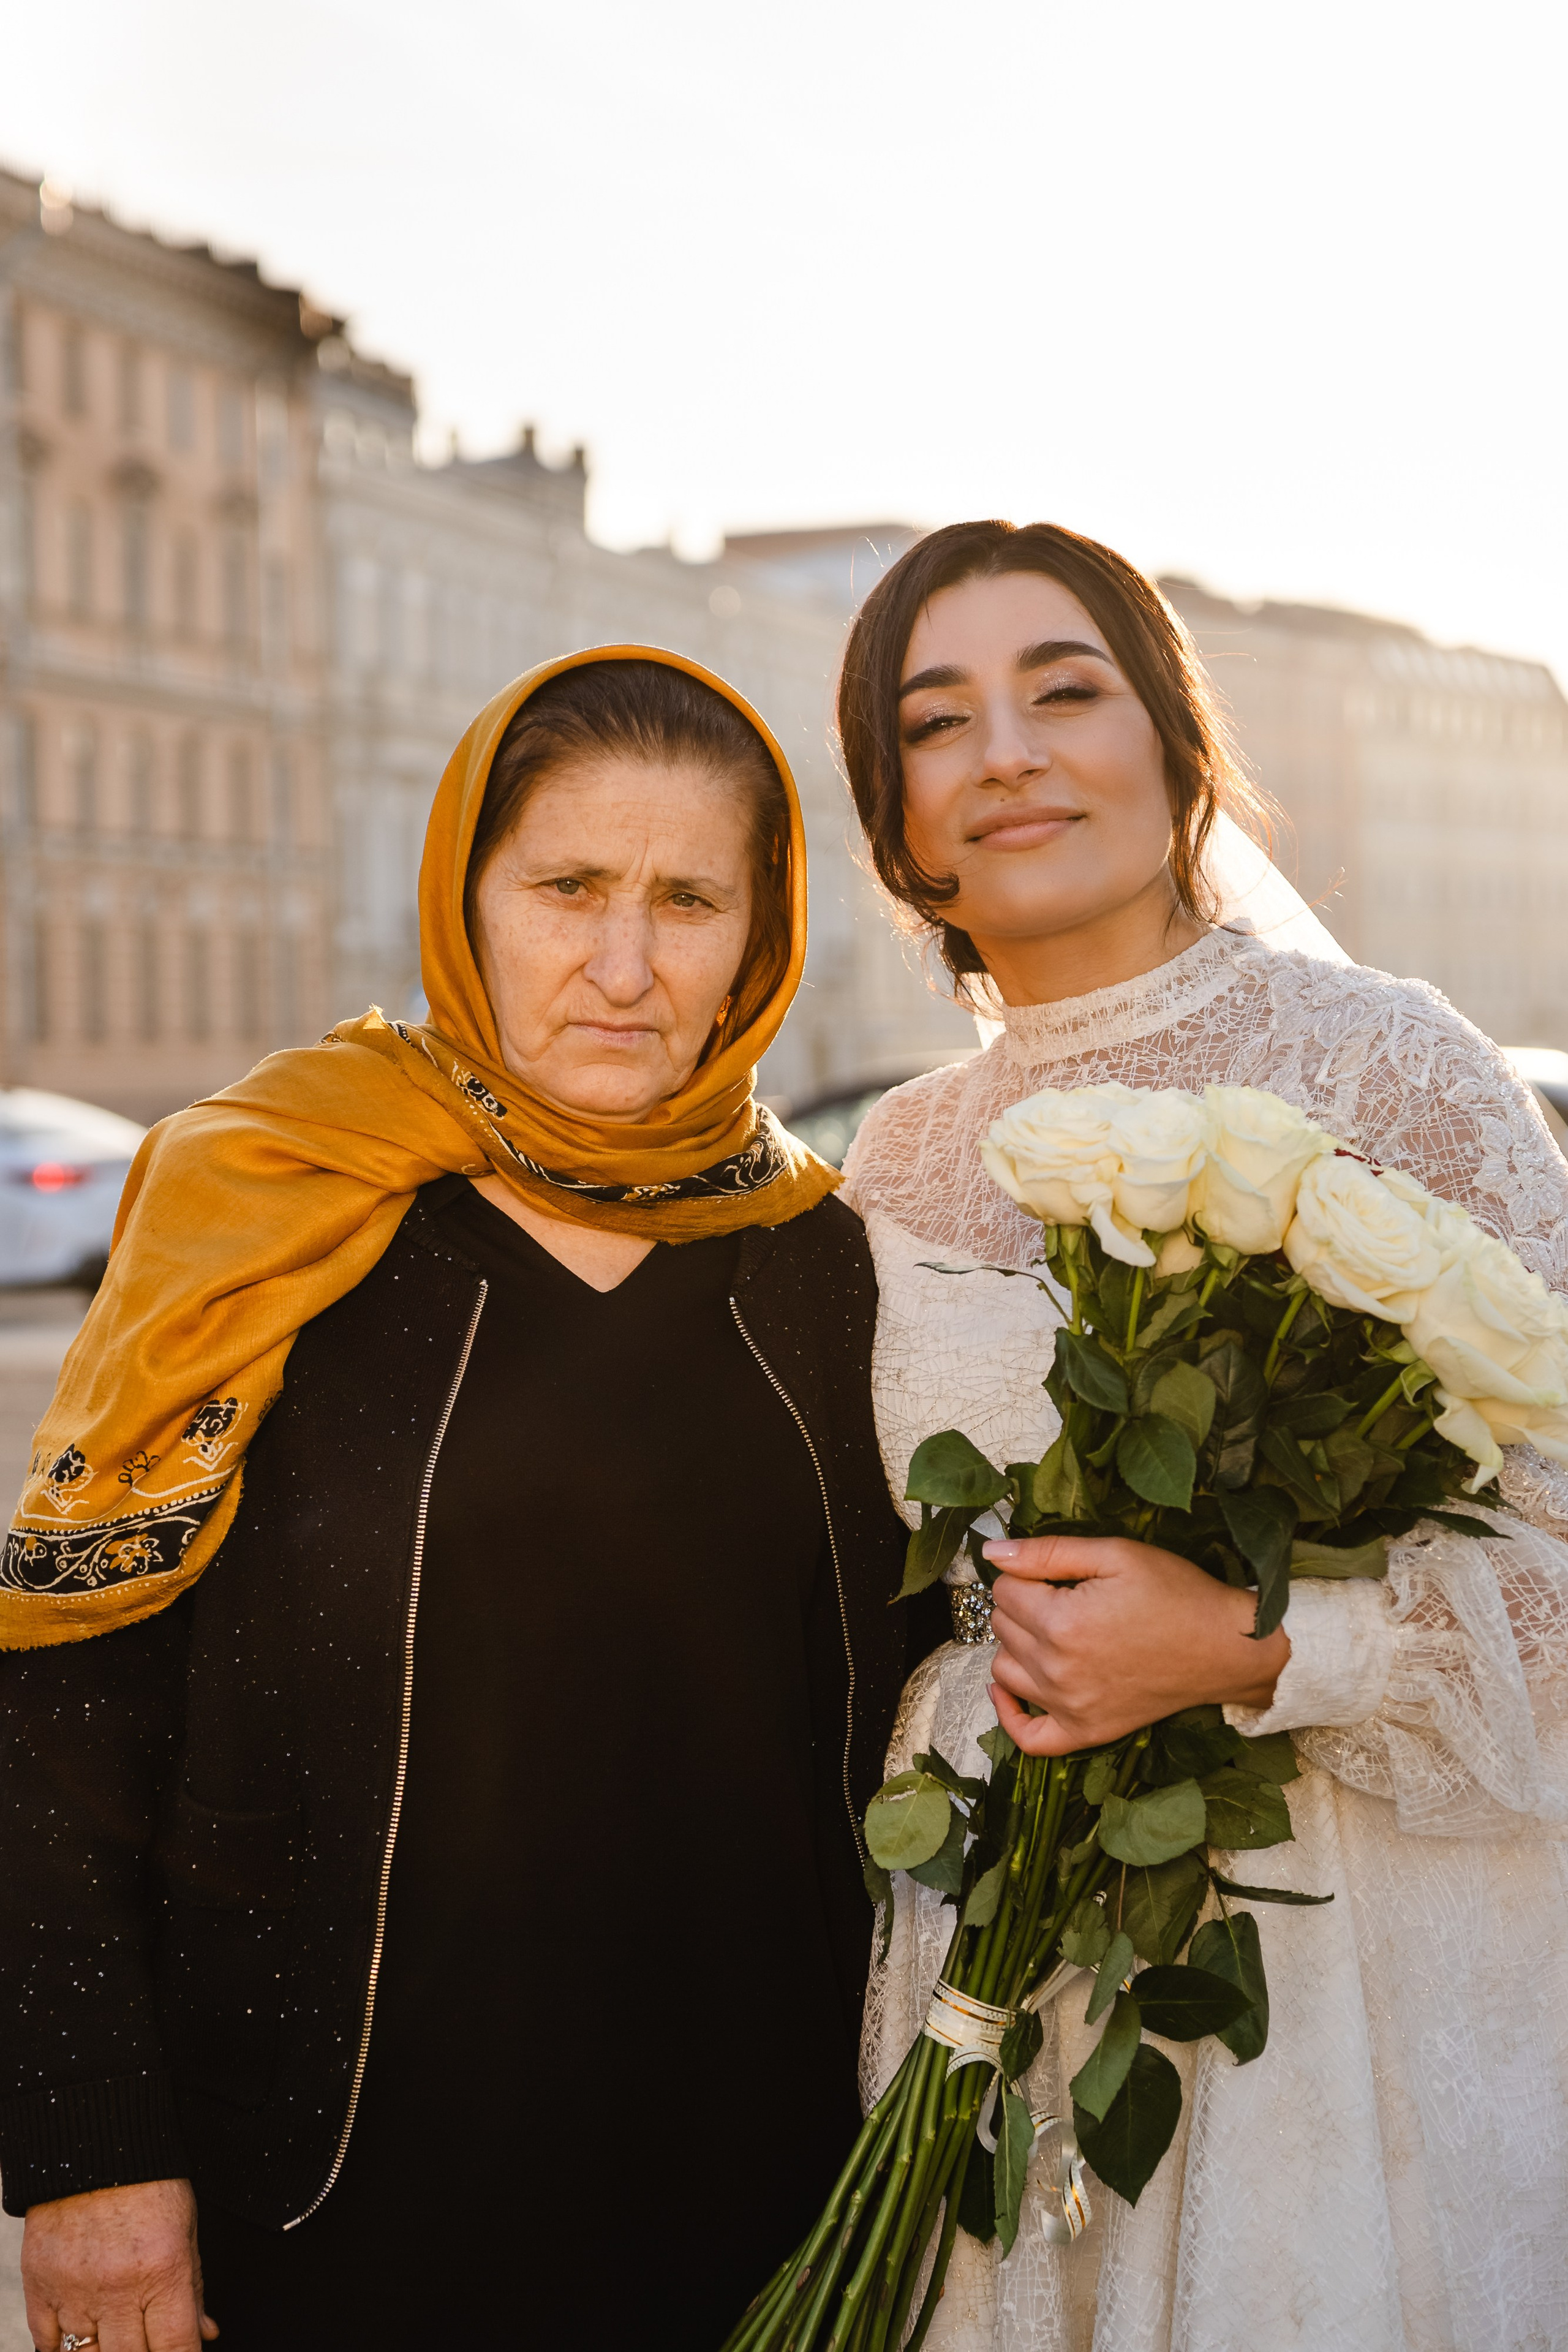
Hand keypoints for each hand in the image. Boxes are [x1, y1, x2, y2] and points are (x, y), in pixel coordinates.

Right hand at [23, 2178, 217, 2351]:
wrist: (95, 2145)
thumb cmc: (149, 2183)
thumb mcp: (186, 2229)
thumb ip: (193, 2288)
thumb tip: (205, 2334)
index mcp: (163, 2269)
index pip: (176, 2348)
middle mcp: (118, 2287)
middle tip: (148, 2341)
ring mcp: (75, 2290)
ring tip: (118, 2336)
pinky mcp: (40, 2287)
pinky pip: (47, 2346)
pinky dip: (63, 2350)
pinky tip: (82, 2338)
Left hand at [982, 1534, 1290, 1756]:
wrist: (1224, 1647)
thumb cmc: (1176, 1594)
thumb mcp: (1115, 1554)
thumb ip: (1047, 1552)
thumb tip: (992, 1551)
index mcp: (1063, 1622)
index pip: (1004, 1590)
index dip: (1026, 1574)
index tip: (1057, 1573)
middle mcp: (1058, 1670)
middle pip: (1002, 1627)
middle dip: (1022, 1605)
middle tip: (1064, 1596)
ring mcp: (1070, 1707)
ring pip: (1004, 1670)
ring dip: (1017, 1646)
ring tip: (1052, 1630)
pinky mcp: (1086, 1732)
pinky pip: (1027, 1737)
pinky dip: (1009, 1713)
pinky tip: (1009, 1689)